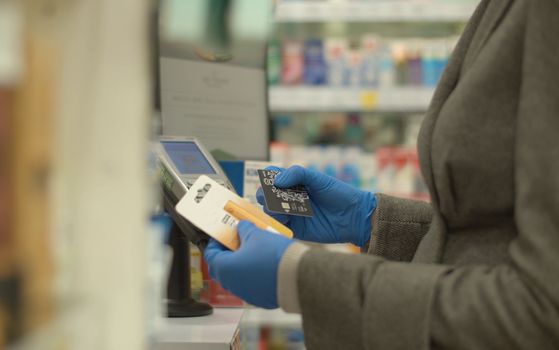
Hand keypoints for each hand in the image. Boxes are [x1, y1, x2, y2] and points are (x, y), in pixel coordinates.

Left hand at [203, 221, 293, 308]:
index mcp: (225, 268)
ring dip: (240, 263)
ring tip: (253, 250)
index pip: (210, 254)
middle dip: (227, 253)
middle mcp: (232, 283)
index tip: (223, 234)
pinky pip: (250, 284)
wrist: (297, 276)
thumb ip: (244, 229)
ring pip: (236, 276)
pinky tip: (263, 263)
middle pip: (222, 266)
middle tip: (237, 241)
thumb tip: (241, 227)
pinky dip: (252, 274)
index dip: (216, 241)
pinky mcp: (259, 298)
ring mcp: (245, 293)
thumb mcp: (256, 235)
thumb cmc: (274, 257)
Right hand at [257, 165, 375, 246]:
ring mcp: (291, 214)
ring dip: (271, 209)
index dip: (267, 177)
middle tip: (270, 196)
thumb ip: (298, 174)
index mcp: (294, 183)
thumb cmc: (339, 194)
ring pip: (270, 211)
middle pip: (266, 195)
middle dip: (264, 195)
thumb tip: (276, 180)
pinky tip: (286, 219)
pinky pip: (280, 227)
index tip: (270, 180)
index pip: (272, 177)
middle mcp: (289, 198)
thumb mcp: (319, 179)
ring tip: (282, 209)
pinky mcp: (295, 229)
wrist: (354, 217)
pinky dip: (278, 223)